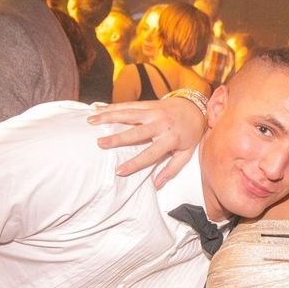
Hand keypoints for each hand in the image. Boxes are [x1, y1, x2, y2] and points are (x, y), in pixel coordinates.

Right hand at [87, 98, 205, 187]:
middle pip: (137, 132)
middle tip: (100, 143)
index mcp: (171, 139)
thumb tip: (157, 185)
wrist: (196, 108)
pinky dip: (113, 106)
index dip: (135, 163)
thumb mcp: (186, 153)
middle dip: (118, 138)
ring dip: (109, 116)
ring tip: (91, 121)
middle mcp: (161, 124)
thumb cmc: (190, 134)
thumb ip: (172, 169)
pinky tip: (98, 109)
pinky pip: (129, 104)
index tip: (119, 171)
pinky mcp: (149, 103)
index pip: (150, 154)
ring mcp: (154, 112)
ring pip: (129, 114)